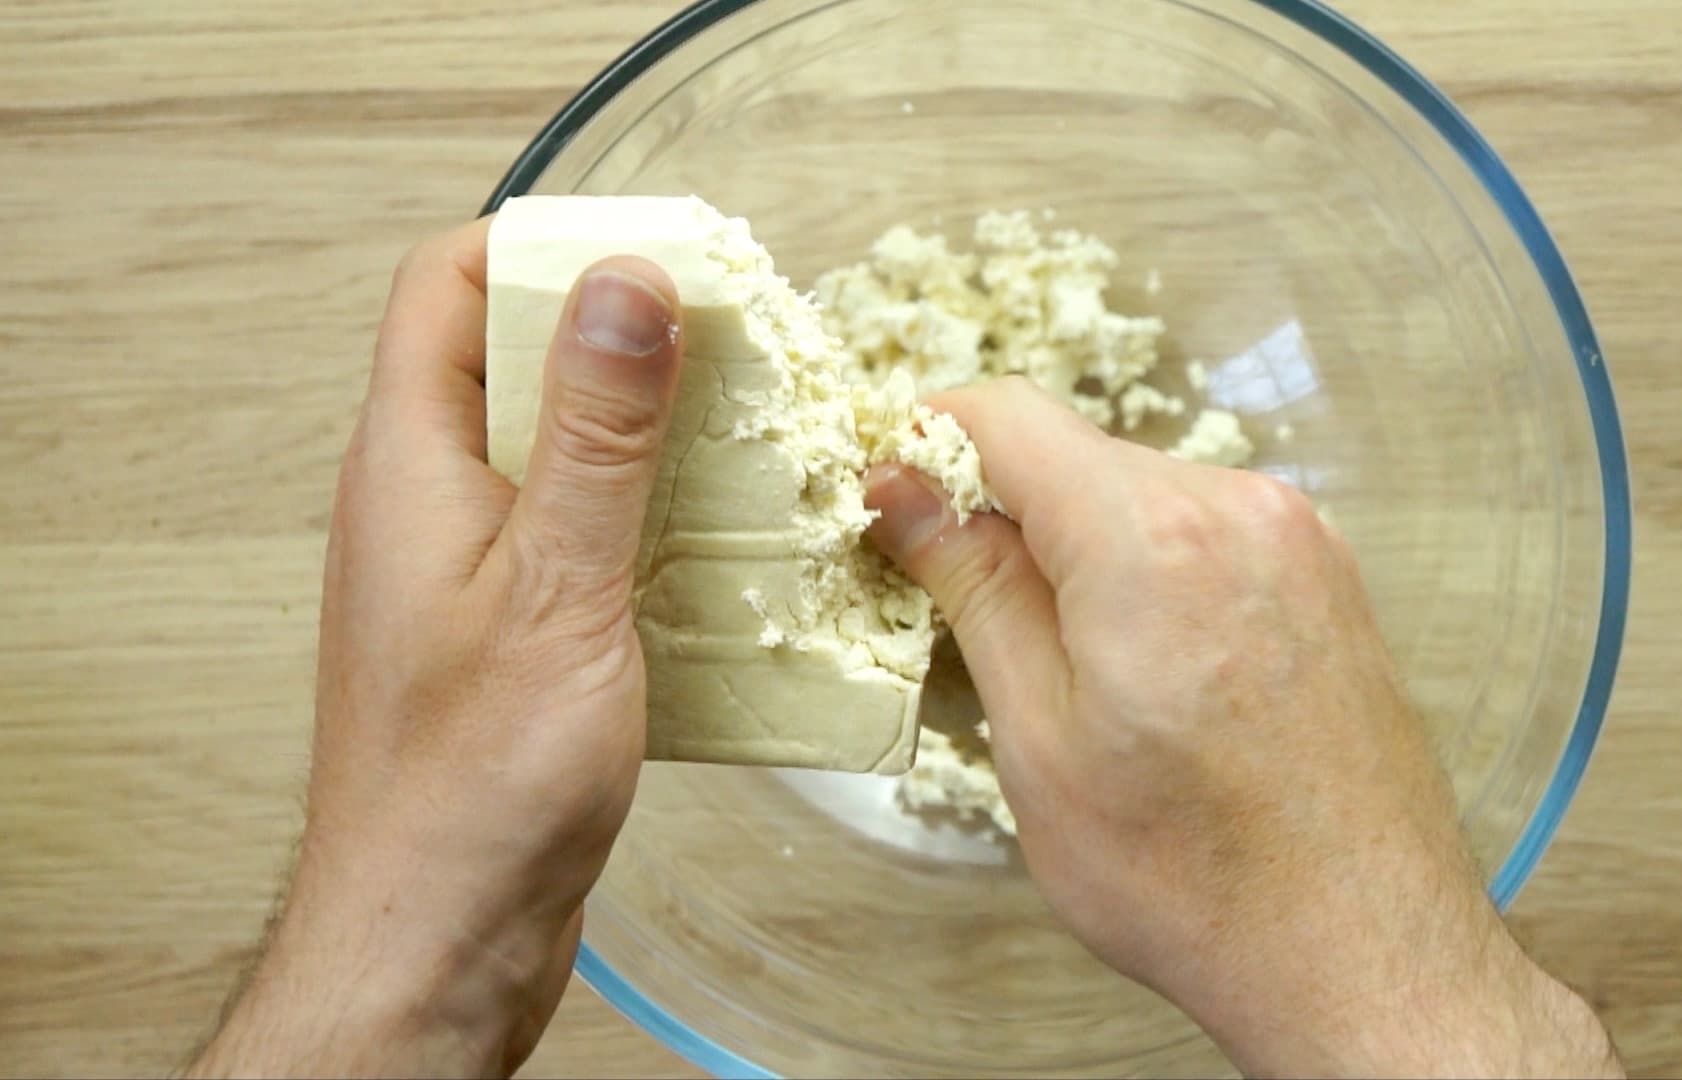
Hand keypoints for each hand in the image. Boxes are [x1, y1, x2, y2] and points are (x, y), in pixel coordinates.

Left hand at [190, 221, 683, 1077]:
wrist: (437, 942)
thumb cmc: (474, 787)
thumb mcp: (558, 587)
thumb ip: (597, 435)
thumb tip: (628, 281)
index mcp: (410, 463)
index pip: (447, 284)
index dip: (542, 244)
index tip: (656, 252)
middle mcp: (426, 501)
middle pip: (514, 360)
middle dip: (624, 340)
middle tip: (735, 345)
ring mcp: (467, 569)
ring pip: (556, 454)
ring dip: (648, 437)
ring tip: (749, 438)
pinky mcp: (512, 633)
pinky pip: (578, 536)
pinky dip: (649, 521)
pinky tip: (723, 550)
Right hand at [865, 378, 1619, 1078]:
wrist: (1359, 950)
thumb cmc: (1194, 876)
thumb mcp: (1039, 738)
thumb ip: (972, 588)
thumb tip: (903, 486)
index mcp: (1150, 536)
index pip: (1006, 415)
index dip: (927, 444)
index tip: (889, 505)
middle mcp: (1237, 507)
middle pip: (1074, 453)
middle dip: (1002, 512)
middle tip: (960, 614)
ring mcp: (1296, 536)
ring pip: (1138, 494)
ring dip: (1077, 548)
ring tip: (1062, 669)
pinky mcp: (1325, 575)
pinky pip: (1203, 531)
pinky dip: (1147, 571)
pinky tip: (1139, 669)